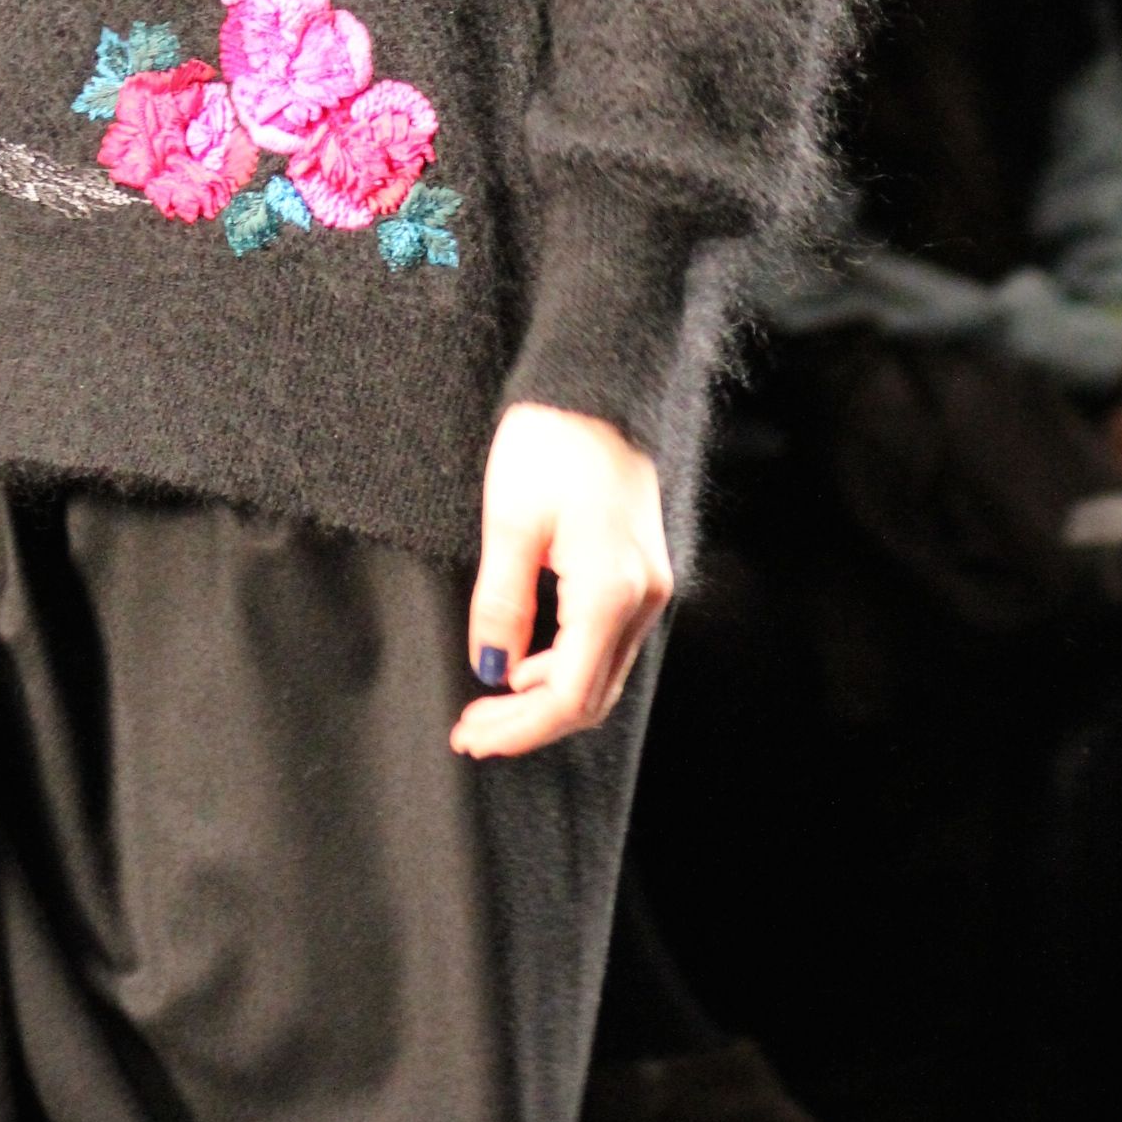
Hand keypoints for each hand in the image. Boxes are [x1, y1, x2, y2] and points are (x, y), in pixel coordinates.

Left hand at [452, 402, 671, 760]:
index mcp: (609, 589)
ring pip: (601, 674)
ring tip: (489, 700)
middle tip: (473, 730)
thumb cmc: (553, 439)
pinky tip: (525, 661)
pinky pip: (606, 643)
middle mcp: (643, 597)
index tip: (471, 734)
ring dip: (546, 697)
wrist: (599, 386)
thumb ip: (501, 601)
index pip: (568, 694)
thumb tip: (490, 665)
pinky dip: (566, 664)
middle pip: (590, 696)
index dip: (519, 726)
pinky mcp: (641, 572)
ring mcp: (649, 586)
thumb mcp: (510, 518)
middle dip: (529, 722)